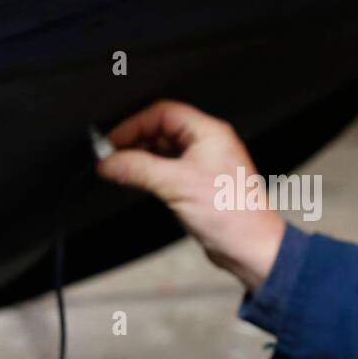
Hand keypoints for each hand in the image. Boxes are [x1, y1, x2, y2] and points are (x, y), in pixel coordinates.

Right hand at [98, 100, 285, 292]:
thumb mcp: (177, 184)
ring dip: (138, 157)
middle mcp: (206, 144)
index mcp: (208, 132)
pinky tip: (134, 180)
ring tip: (118, 169)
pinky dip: (147, 171)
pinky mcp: (194, 182)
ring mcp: (200, 163)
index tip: (112, 141)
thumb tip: (109, 162)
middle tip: (110, 156)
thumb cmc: (232, 213)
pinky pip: (165, 168)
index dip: (134, 124)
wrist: (248, 245)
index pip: (163, 113)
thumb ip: (139, 170)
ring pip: (161, 149)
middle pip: (160, 129)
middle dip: (133, 140)